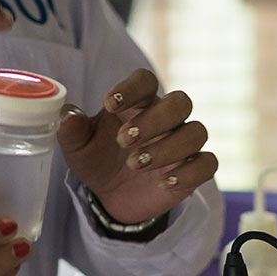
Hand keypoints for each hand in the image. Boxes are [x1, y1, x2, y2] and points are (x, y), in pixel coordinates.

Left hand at [56, 69, 217, 225]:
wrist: (110, 195)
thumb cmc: (97, 159)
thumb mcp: (77, 147)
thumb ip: (71, 129)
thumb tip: (69, 115)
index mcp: (137, 103)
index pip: (145, 80)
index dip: (131, 88)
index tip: (108, 105)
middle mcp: (165, 119)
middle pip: (180, 102)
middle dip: (154, 120)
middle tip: (123, 141)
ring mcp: (181, 144)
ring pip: (196, 132)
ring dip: (167, 148)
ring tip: (134, 164)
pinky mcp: (191, 171)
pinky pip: (208, 163)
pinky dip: (189, 172)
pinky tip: (162, 182)